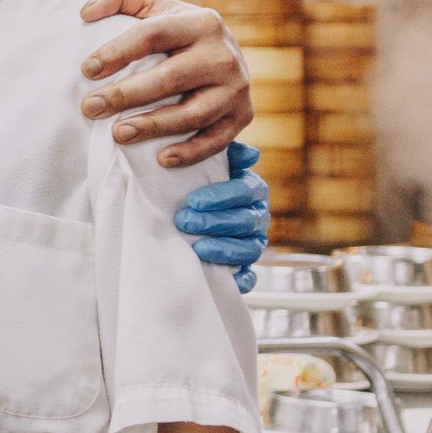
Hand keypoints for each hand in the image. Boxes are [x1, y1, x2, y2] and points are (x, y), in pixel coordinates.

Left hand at [79, 0, 250, 167]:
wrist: (221, 55)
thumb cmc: (174, 33)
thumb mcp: (151, 7)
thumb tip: (86, 12)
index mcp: (201, 22)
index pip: (153, 35)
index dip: (117, 52)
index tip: (86, 70)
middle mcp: (223, 54)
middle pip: (170, 78)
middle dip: (126, 95)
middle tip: (90, 107)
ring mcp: (236, 87)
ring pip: (193, 113)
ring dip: (153, 126)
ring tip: (118, 134)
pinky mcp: (242, 115)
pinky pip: (217, 139)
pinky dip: (191, 151)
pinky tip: (161, 159)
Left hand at [174, 142, 270, 288]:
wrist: (175, 215)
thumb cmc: (189, 188)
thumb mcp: (197, 167)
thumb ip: (215, 154)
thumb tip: (248, 154)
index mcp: (250, 189)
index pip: (248, 190)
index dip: (223, 195)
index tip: (193, 200)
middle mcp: (256, 215)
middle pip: (247, 220)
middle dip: (215, 221)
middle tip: (185, 221)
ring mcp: (252, 242)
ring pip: (250, 248)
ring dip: (225, 249)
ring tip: (198, 248)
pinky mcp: (244, 268)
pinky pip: (250, 276)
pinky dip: (241, 278)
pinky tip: (227, 277)